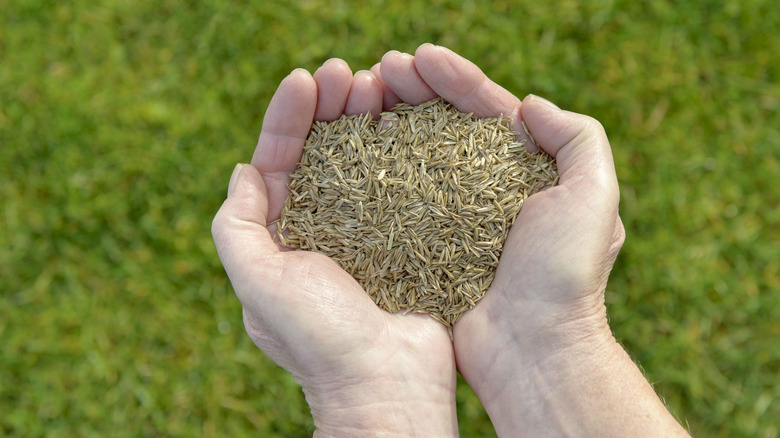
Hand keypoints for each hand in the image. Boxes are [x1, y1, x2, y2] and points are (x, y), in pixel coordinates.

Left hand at [212, 60, 457, 435]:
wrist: (388, 387)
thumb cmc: (320, 341)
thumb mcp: (258, 285)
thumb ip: (238, 229)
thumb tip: (244, 171)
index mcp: (280, 239)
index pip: (278, 163)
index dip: (287, 118)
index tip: (307, 80)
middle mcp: (321, 233)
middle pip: (321, 155)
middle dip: (329, 110)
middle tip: (348, 73)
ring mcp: (366, 236)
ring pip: (363, 164)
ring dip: (366, 122)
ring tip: (379, 86)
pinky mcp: (406, 241)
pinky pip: (402, 187)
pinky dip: (402, 152)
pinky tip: (411, 124)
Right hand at [377, 44, 688, 435]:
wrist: (533, 349)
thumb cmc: (565, 274)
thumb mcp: (593, 196)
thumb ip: (577, 138)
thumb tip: (528, 105)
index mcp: (527, 171)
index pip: (487, 110)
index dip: (455, 79)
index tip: (419, 56)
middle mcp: (487, 190)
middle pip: (445, 125)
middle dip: (415, 91)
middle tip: (380, 70)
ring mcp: (452, 217)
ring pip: (417, 156)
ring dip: (391, 121)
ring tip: (361, 95)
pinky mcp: (424, 245)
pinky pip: (397, 200)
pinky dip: (378, 170)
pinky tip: (356, 148)